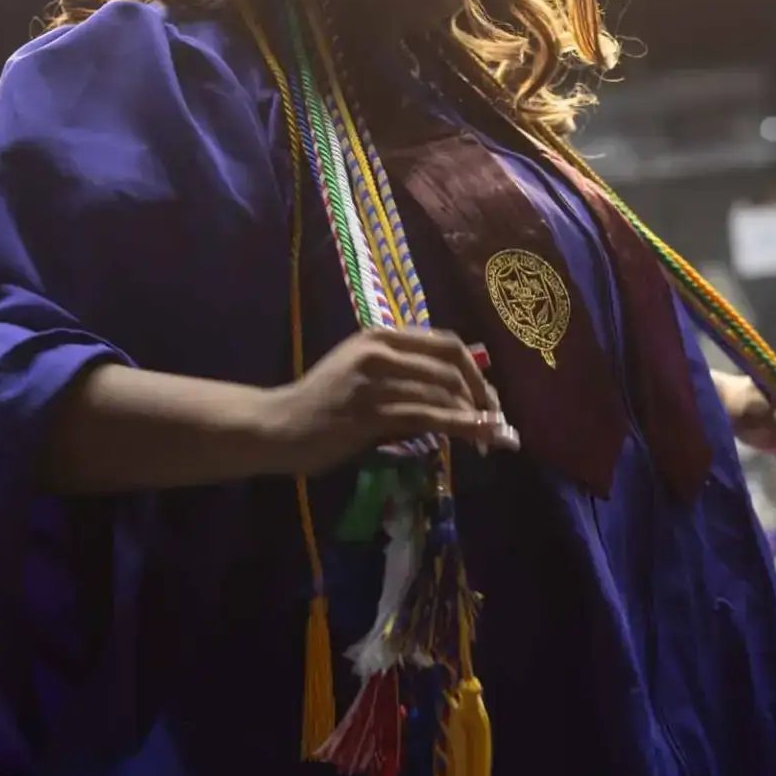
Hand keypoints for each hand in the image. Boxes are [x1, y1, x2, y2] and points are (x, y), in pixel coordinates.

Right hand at [261, 329, 518, 476]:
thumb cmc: (322, 403)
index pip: (446, 344)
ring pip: (443, 394)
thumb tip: (459, 377)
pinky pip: (427, 417)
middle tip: (496, 423)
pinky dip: (459, 427)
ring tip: (492, 439)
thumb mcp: (363, 372)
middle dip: (482, 395)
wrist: (279, 426)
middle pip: (451, 366)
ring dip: (475, 417)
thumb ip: (404, 370)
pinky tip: (475, 438)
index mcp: (380, 336)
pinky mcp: (370, 412)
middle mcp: (381, 350)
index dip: (476, 370)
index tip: (490, 398)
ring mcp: (375, 380)